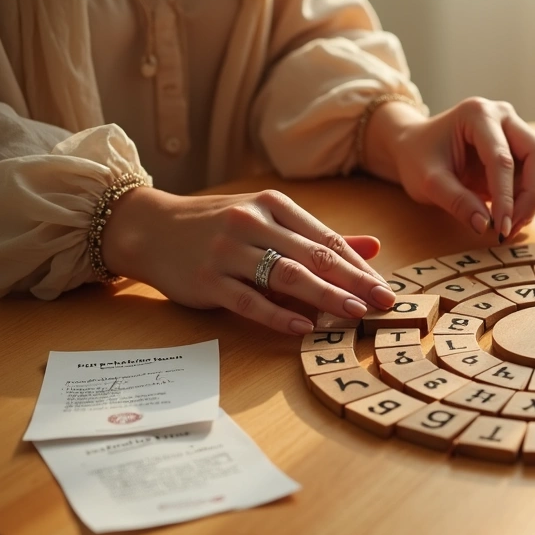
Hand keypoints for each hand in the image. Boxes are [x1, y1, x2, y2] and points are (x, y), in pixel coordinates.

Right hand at [100, 188, 395, 334]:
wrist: (150, 228)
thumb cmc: (218, 226)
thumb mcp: (268, 221)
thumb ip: (319, 237)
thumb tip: (373, 248)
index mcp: (273, 206)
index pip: (326, 239)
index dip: (358, 266)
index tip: (385, 289)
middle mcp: (252, 224)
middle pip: (312, 257)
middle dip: (353, 282)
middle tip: (383, 303)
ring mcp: (227, 251)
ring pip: (285, 276)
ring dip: (324, 296)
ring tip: (353, 313)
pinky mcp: (206, 280)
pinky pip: (248, 300)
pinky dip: (278, 315)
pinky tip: (303, 327)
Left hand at [363, 97, 534, 240]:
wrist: (414, 147)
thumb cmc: (417, 158)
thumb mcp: (428, 182)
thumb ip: (456, 202)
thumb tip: (484, 225)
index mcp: (478, 114)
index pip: (503, 159)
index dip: (506, 197)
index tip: (501, 228)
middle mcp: (503, 116)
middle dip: (531, 195)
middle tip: (511, 227)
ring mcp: (515, 129)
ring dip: (533, 197)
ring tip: (507, 223)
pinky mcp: (520, 147)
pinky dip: (531, 196)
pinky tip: (510, 212)